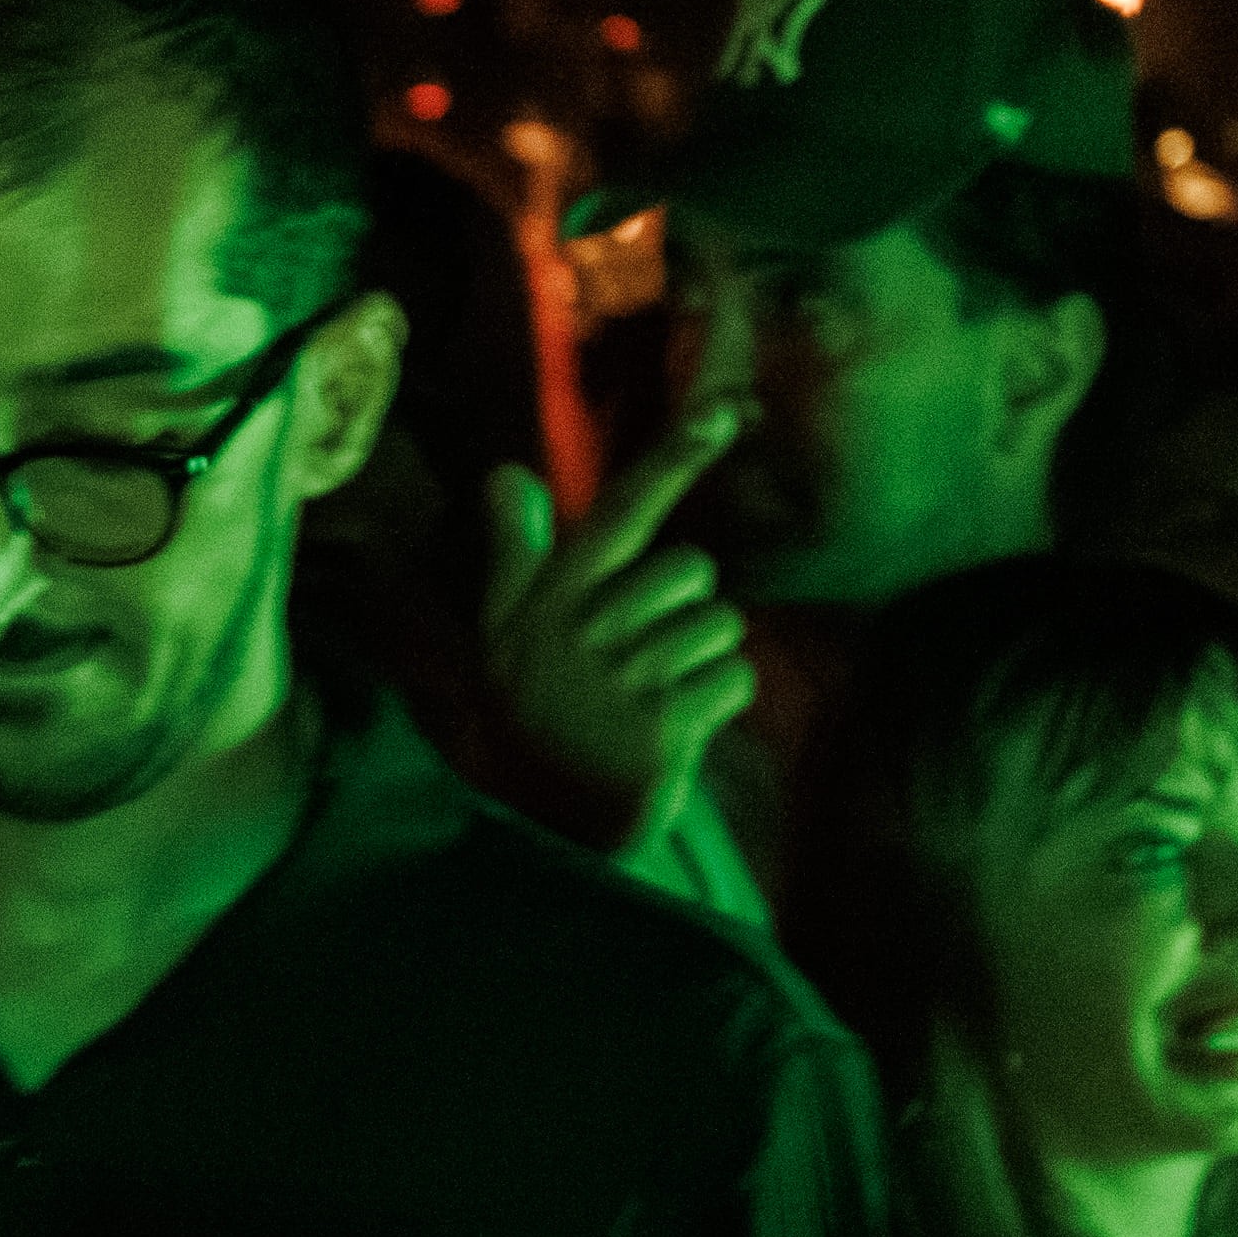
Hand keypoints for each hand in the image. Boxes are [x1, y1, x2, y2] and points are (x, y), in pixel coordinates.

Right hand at [475, 397, 758, 841]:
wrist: (544, 826)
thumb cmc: (532, 721)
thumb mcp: (504, 637)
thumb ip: (514, 555)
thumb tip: (503, 472)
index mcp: (554, 597)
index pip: (621, 510)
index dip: (674, 457)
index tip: (722, 410)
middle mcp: (587, 627)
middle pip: (692, 569)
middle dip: (684, 609)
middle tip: (643, 659)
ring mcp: (626, 675)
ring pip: (720, 624)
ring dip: (704, 660)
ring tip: (657, 696)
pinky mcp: (664, 722)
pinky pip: (734, 678)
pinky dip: (720, 702)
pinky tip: (679, 727)